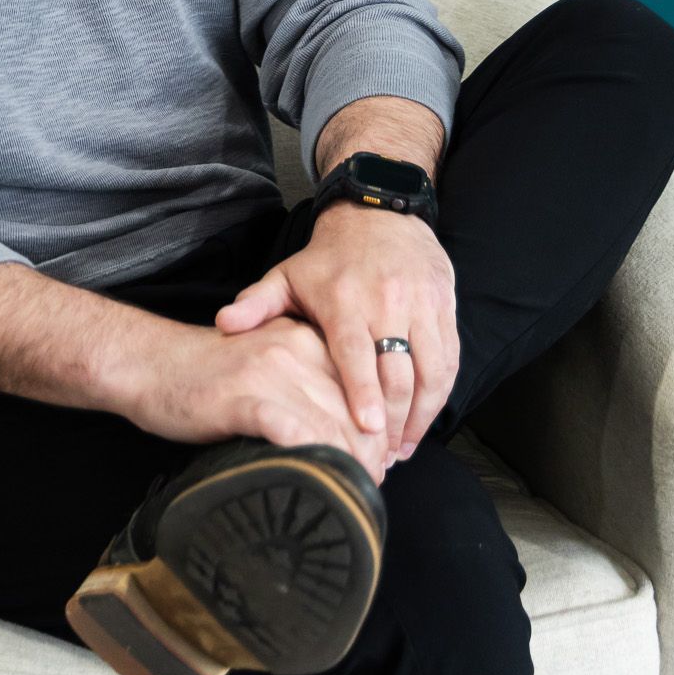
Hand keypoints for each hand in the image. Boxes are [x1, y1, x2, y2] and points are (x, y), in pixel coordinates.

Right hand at [116, 314, 388, 487]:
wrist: (148, 364)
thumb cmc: (206, 375)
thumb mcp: (267, 365)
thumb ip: (305, 385)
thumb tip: (349, 435)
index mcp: (305, 339)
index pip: (362, 388)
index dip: (377, 432)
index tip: (378, 463)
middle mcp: (295, 350)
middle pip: (355, 411)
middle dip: (369, 456)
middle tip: (369, 487)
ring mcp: (269, 373)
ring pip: (332, 426)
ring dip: (348, 467)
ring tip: (350, 495)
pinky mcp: (243, 398)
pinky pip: (294, 433)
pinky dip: (312, 462)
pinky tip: (316, 483)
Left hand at [213, 202, 458, 466]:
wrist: (379, 215)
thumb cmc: (329, 258)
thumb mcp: (288, 276)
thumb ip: (257, 304)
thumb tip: (223, 324)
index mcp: (345, 300)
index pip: (357, 353)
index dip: (363, 393)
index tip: (365, 429)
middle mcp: (388, 302)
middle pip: (398, 372)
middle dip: (392, 422)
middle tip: (379, 459)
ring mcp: (421, 305)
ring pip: (431, 370)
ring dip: (419, 416)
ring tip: (401, 449)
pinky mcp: (444, 308)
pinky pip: (450, 359)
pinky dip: (440, 396)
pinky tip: (423, 421)